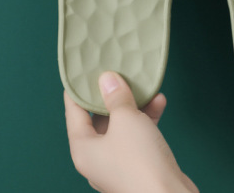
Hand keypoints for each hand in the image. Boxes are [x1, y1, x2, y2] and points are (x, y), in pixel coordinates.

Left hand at [64, 72, 197, 192]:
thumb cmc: (139, 161)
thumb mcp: (126, 120)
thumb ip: (116, 97)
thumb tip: (106, 79)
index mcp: (83, 148)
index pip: (74, 111)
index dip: (78, 89)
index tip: (83, 69)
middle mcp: (97, 156)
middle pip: (100, 117)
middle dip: (112, 94)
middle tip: (117, 71)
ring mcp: (118, 161)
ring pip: (122, 124)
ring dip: (135, 104)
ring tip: (144, 85)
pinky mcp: (138, 163)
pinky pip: (138, 134)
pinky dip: (147, 118)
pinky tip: (158, 102)